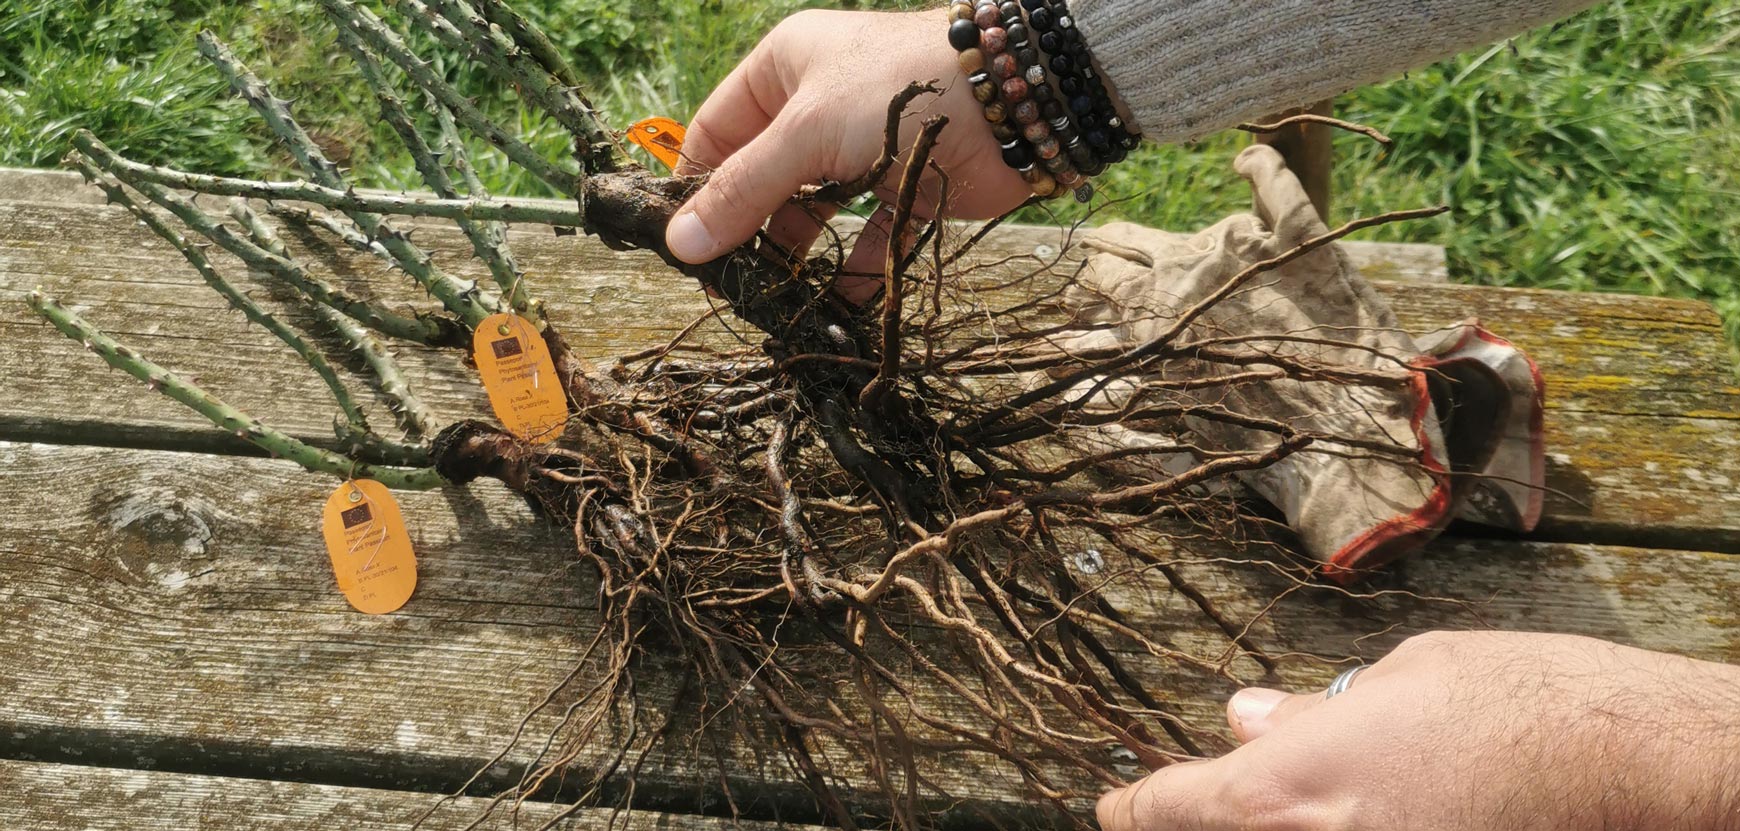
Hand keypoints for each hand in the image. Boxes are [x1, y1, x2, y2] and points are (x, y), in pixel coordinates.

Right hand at [663, 8, 1030, 301]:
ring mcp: (862, 151)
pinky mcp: (905, 189)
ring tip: (772, 304)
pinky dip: (854, 274)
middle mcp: (817, 107)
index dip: (695, 186)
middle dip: (746, 231)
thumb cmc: (896, 92)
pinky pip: (867, 239)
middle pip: (762, 179)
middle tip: (724, 286)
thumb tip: (681, 244)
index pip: (716, 132)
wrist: (1012, 101)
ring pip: (813, 214)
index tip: (678, 246)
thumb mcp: (805, 133)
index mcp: (783, 71)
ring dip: (796, 258)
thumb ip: (744, 191)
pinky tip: (836, 310)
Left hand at [1098, 631, 1739, 830]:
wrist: (1630, 765)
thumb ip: (1309, 714)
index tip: (1118, 807)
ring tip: (1319, 798)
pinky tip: (1374, 810)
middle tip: (1219, 800)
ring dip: (1276, 828)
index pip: (1163, 811)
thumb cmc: (1516, 705)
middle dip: (1207, 822)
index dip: (1132, 808)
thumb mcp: (1398, 682)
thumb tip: (1245, 717)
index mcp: (1279, 792)